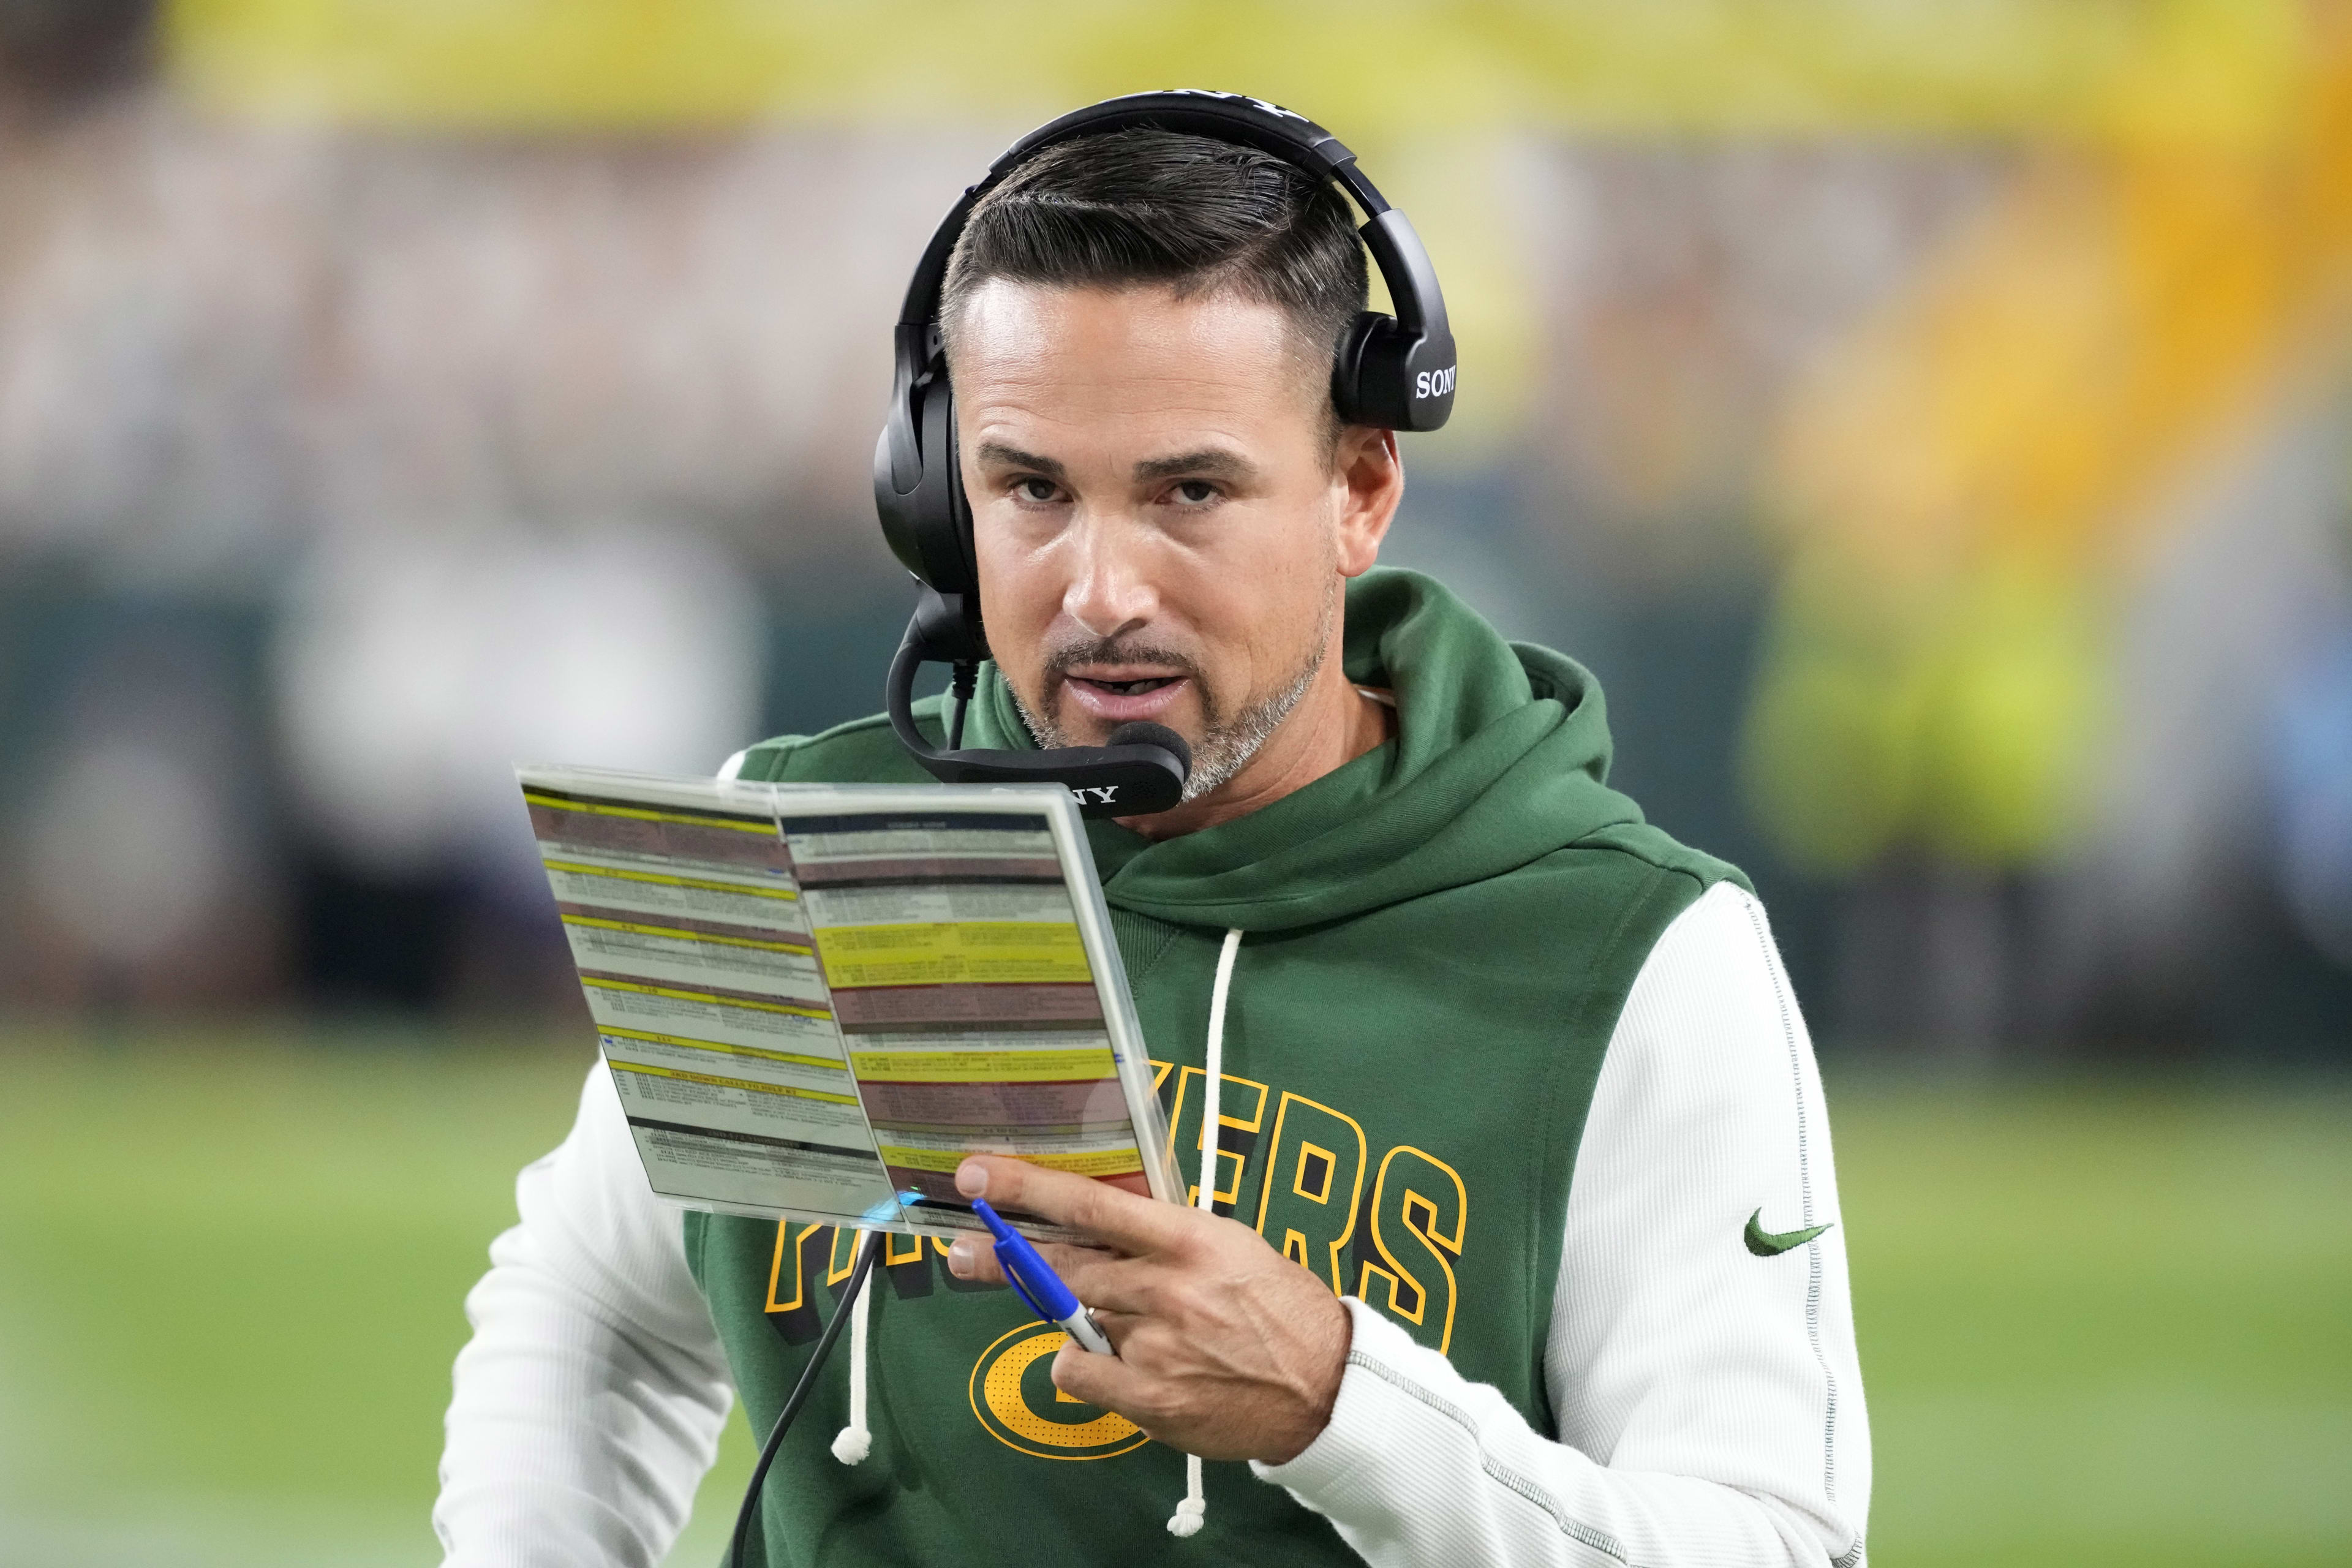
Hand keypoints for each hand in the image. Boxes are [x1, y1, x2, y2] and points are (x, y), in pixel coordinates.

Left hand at [945, 1154, 1350, 1463]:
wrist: (1326, 1388)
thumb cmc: (1278, 1307)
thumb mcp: (1230, 1246)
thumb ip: (1163, 1236)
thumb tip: (1095, 1221)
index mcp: (1191, 1239)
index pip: (1093, 1204)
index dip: (1028, 1187)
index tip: (978, 1174)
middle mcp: (1166, 1288)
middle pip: (1062, 1265)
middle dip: (1003, 1256)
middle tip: (963, 1252)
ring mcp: (1155, 1346)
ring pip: (1073, 1320)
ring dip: (1078, 1317)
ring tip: (1129, 1326)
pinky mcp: (1149, 1399)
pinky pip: (1078, 1374)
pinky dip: (1083, 1367)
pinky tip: (1122, 1366)